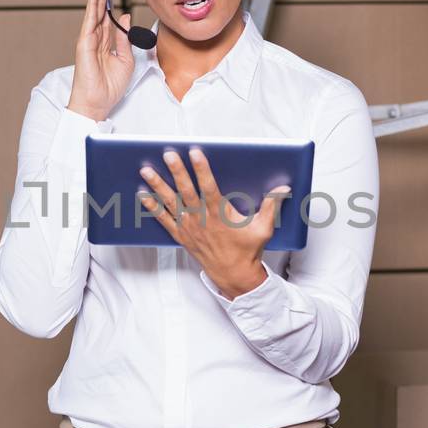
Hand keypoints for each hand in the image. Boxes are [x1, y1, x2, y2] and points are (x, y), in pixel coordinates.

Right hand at [67, 0, 135, 122]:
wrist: (97, 102)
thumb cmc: (109, 86)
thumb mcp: (125, 59)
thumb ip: (124, 37)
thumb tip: (124, 17)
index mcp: (105, 40)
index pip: (107, 13)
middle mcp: (96, 36)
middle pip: (99, 6)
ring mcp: (89, 38)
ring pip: (94, 8)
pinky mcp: (85, 43)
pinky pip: (90, 20)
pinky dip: (92, 5)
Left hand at [138, 147, 288, 299]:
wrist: (233, 275)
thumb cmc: (247, 250)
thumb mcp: (263, 228)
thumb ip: (271, 206)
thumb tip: (284, 188)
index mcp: (220, 215)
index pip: (209, 187)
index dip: (201, 169)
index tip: (195, 152)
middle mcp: (202, 220)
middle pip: (186, 191)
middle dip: (176, 171)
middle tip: (168, 154)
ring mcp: (189, 228)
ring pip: (171, 203)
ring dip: (158, 186)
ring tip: (146, 169)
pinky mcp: (181, 236)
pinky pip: (163, 219)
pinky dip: (152, 207)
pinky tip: (143, 194)